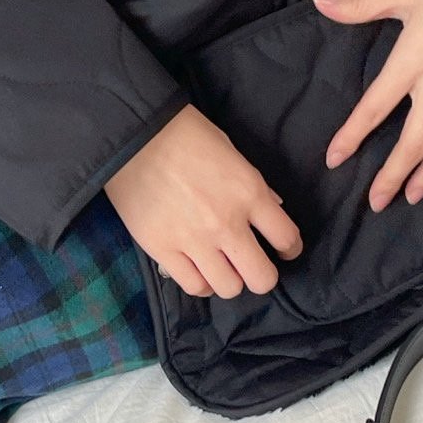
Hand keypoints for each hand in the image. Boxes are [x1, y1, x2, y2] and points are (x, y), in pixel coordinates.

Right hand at [103, 103, 302, 300]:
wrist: (132, 135)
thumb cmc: (185, 134)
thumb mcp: (231, 151)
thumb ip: (255, 185)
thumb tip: (273, 209)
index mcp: (248, 193)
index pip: (286, 238)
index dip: (290, 249)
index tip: (284, 251)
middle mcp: (226, 223)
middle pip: (262, 278)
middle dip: (262, 275)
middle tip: (253, 265)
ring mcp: (193, 240)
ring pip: (229, 288)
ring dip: (230, 279)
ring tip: (222, 267)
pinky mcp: (162, 249)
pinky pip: (193, 286)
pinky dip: (201, 283)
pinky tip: (199, 270)